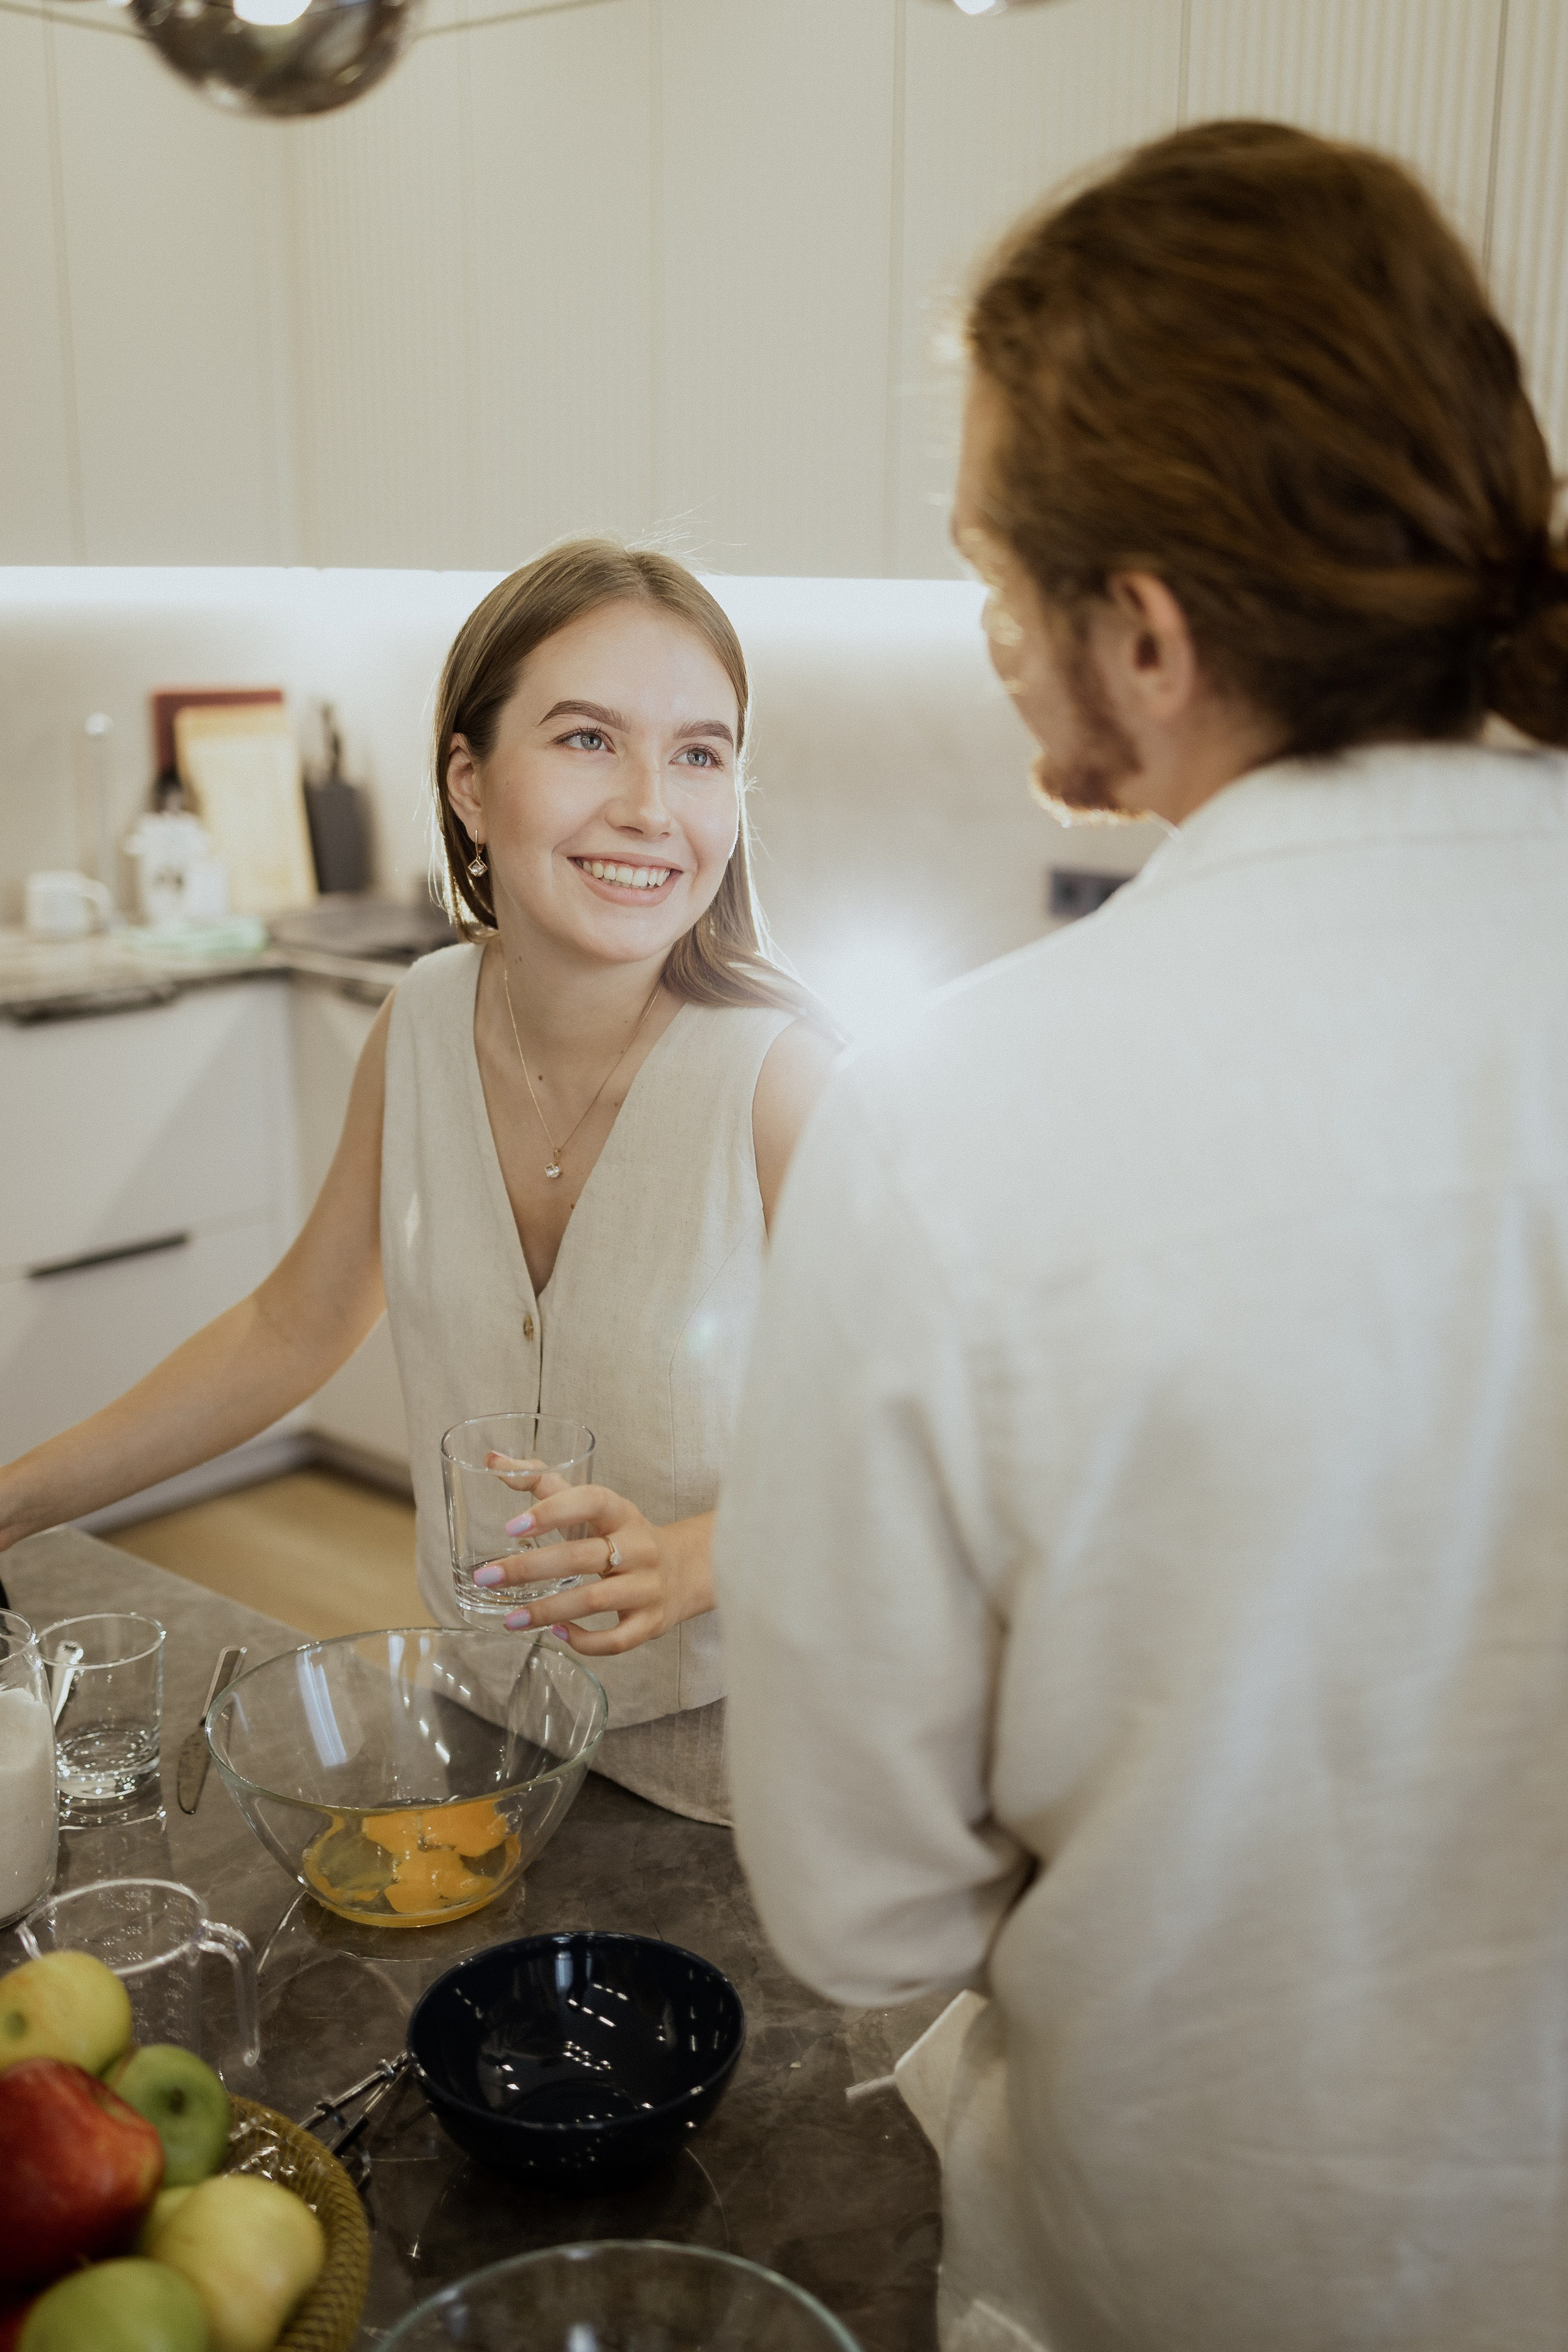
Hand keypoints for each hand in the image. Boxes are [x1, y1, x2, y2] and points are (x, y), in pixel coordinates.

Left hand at [474, 1460, 713, 1655]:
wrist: (684, 1570)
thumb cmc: (622, 1534)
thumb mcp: (593, 1506)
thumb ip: (543, 1482)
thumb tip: (492, 1460)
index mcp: (622, 1513)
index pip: (591, 1501)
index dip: (552, 1511)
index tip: (511, 1527)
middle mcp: (639, 1547)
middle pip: (582, 1556)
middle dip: (529, 1568)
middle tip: (487, 1577)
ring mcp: (647, 1587)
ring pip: (595, 1600)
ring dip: (547, 1610)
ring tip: (510, 1619)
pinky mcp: (651, 1623)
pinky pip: (617, 1640)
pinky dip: (584, 1641)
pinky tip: (556, 1633)